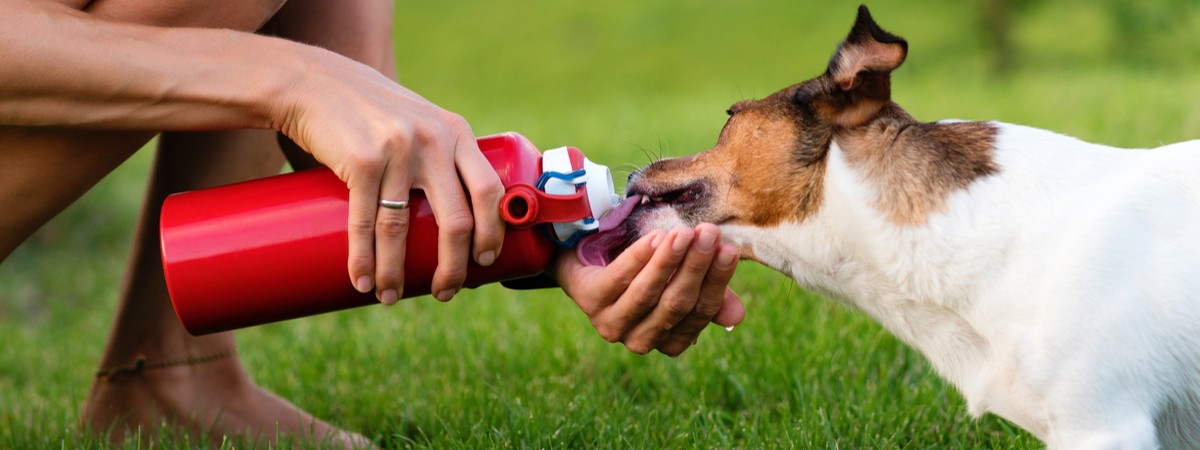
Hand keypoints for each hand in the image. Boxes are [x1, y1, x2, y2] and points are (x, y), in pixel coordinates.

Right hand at [278, 50, 504, 303]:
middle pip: (456, 220)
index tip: (485, 261)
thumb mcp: (418, 122)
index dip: (492, 232)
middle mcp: (435, 141)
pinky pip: (365, 222)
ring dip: (397, 273)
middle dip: (453, 267)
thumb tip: (447, 223)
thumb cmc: (369, 112)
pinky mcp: (361, 160)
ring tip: (390, 296)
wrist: (313, 83)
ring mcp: (398, 150)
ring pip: (402, 229)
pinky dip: (364, 260)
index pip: (490, 191)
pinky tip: (363, 281)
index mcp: (456, 132)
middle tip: (445, 292)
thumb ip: (437, 157)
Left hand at [553, 223, 744, 355]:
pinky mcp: (590, 301)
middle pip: (676, 303)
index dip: (716, 282)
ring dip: (669, 261)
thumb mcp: (678, 280)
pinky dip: (640, 257)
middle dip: (696, 267)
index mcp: (669, 341)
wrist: (588, 260)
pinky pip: (619, 277)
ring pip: (648, 292)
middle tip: (710, 234)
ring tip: (684, 233)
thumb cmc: (642, 273)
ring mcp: (612, 323)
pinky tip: (656, 238)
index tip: (730, 250)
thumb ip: (707, 294)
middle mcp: (641, 340)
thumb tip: (737, 317)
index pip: (700, 313)